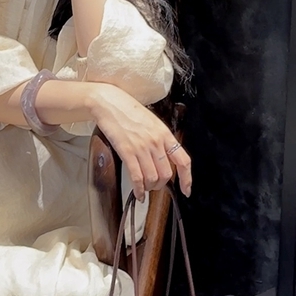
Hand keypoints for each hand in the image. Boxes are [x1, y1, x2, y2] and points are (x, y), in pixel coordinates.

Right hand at [88, 82, 191, 200]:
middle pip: (166, 174)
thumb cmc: (128, 110)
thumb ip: (160, 139)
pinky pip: (137, 177)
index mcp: (165, 134)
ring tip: (145, 187)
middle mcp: (156, 142)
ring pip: (153, 178)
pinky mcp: (126, 151)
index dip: (187, 179)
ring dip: (149, 188)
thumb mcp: (152, 122)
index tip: (186, 190)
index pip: (183, 161)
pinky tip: (138, 193)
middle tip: (154, 185)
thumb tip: (163, 158)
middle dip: (161, 185)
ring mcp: (141, 147)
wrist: (109, 102)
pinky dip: (139, 190)